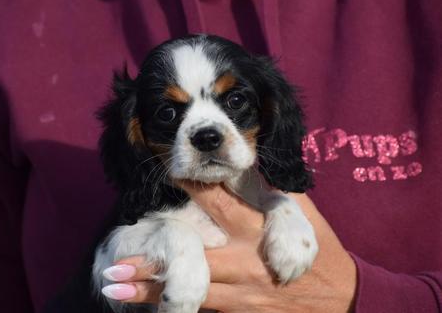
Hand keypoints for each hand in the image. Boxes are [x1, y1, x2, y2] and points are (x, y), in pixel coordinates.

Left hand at [102, 182, 356, 311]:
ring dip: (150, 291)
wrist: (341, 298)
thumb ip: (270, 188)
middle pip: (193, 259)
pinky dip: (173, 308)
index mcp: (258, 227)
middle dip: (153, 263)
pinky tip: (144, 308)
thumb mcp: (300, 212)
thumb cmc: (318, 249)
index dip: (189, 185)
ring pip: (189, 291)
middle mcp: (245, 260)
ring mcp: (242, 293)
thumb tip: (242, 158)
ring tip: (114, 287)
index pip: (218, 201)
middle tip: (114, 263)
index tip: (161, 176)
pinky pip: (203, 310)